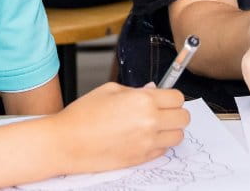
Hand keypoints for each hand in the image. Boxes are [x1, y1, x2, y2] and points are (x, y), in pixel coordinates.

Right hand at [45, 82, 189, 175]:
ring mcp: (147, 142)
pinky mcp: (141, 159)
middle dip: (175, 113)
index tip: (165, 98)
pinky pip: (163, 150)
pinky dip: (158, 144)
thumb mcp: (110, 90)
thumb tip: (153, 92)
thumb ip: (136, 91)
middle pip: (184, 118)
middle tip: (163, 112)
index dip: (171, 97)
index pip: (178, 97)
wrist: (66, 142)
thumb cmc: (82, 116)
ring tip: (154, 126)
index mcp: (143, 100)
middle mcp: (149, 122)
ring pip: (177, 136)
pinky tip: (142, 138)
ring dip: (169, 130)